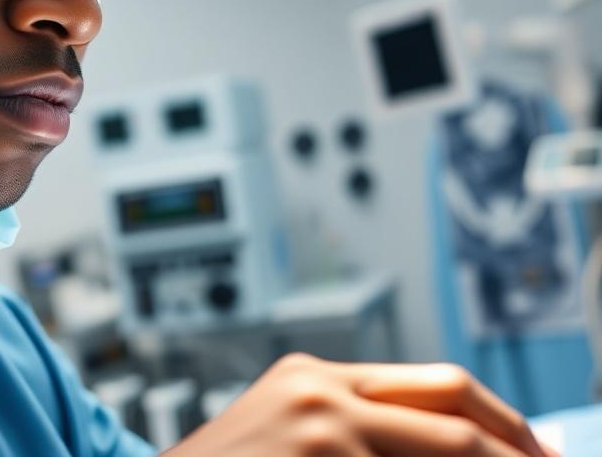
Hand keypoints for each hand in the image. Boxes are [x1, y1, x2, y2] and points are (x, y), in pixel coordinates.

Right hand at [163, 353, 559, 456]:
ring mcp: (319, 430)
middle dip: (515, 449)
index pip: (436, 383)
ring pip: (440, 452)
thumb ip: (357, 426)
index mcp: (315, 374)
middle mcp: (321, 392)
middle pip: (454, 410)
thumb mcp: (288, 429)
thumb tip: (449, 441)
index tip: (536, 451)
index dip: (501, 420)